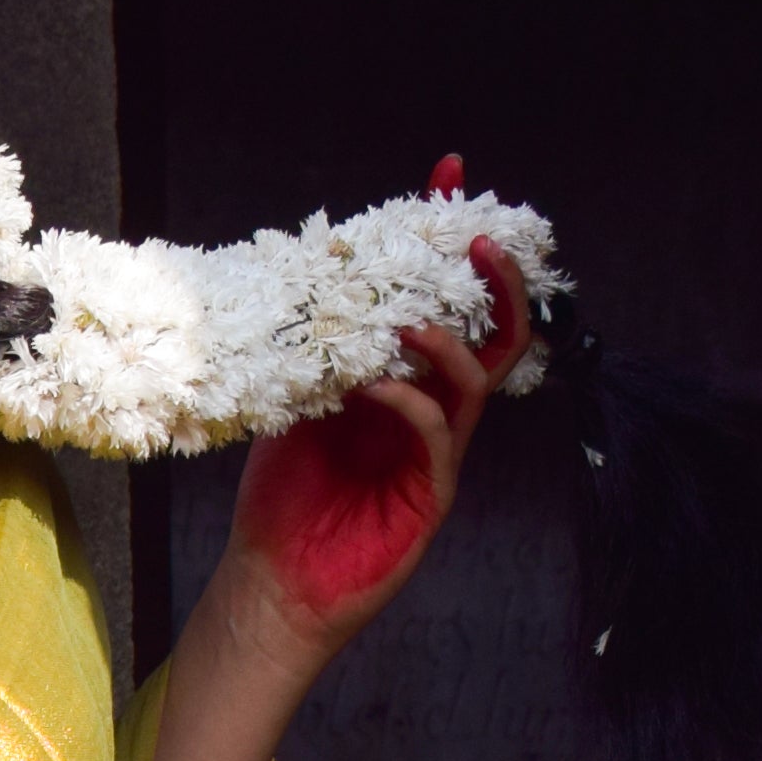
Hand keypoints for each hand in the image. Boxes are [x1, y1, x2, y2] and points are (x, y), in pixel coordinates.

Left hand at [222, 227, 527, 665]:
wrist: (270, 586)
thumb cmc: (281, 500)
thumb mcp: (296, 405)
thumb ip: (320, 354)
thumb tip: (318, 283)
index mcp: (404, 389)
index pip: (442, 305)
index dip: (444, 243)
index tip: (444, 174)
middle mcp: (429, 417)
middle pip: (490, 340)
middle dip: (491, 285)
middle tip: (474, 240)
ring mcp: (434, 458)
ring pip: (471, 385)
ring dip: (447, 343)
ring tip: (412, 321)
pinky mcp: (428, 499)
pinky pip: (436, 437)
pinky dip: (412, 403)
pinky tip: (377, 386)